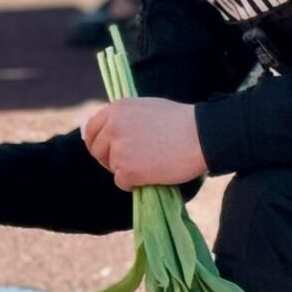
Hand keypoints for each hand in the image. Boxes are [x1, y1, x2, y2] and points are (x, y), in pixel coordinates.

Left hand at [82, 97, 206, 188]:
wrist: (201, 136)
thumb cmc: (181, 121)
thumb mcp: (146, 108)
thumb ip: (125, 118)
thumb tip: (109, 131)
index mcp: (116, 109)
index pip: (91, 129)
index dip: (97, 143)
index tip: (104, 151)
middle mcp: (112, 127)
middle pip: (98, 151)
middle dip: (111, 159)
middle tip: (132, 162)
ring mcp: (119, 150)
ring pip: (112, 167)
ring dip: (127, 170)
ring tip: (151, 164)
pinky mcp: (127, 170)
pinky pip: (122, 182)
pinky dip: (135, 183)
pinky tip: (153, 174)